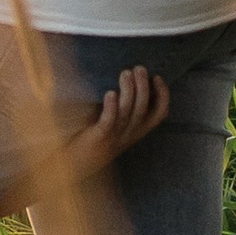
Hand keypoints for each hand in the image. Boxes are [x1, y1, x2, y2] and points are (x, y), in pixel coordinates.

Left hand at [39, 61, 170, 187]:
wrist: (72, 166)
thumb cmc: (91, 140)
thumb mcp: (113, 125)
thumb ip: (121, 108)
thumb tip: (127, 79)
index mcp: (135, 132)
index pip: (159, 115)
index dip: (163, 95)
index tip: (156, 77)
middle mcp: (129, 135)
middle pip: (143, 109)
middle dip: (143, 86)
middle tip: (138, 68)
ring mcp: (115, 137)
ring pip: (129, 112)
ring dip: (129, 91)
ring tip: (125, 73)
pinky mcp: (99, 138)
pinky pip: (109, 122)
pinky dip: (112, 106)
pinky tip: (110, 93)